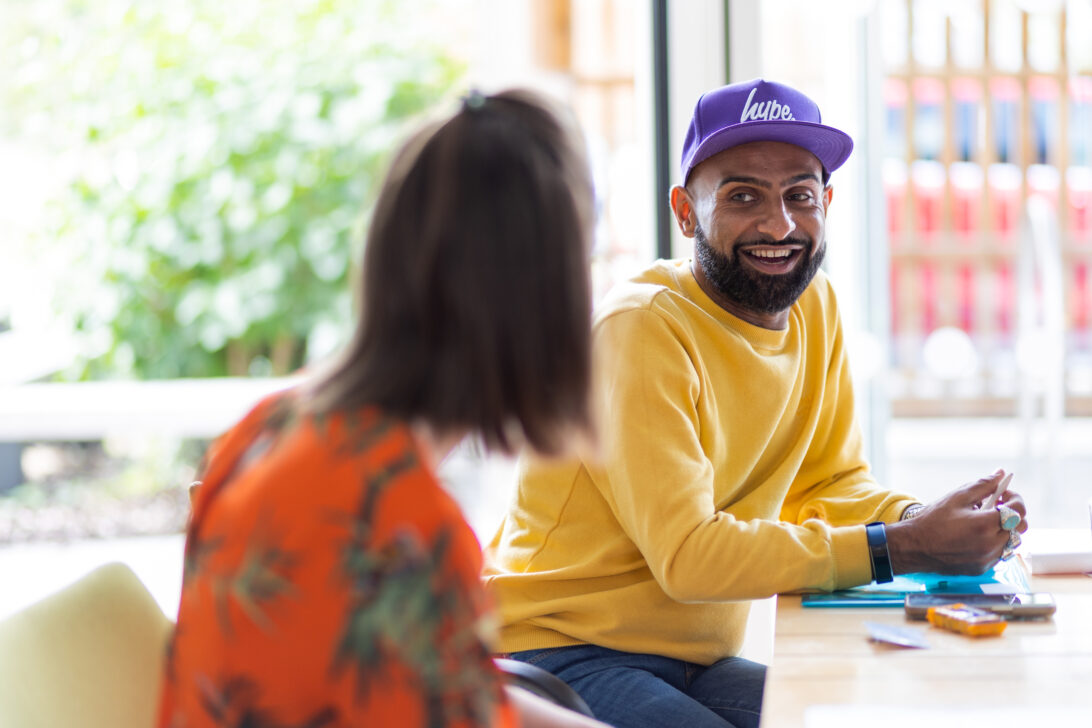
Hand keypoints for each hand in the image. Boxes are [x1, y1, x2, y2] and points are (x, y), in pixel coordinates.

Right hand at [886, 469, 1028, 575]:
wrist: (915, 547)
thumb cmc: (933, 520)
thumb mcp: (957, 497)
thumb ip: (983, 485)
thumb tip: (1000, 474)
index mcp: (986, 525)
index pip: (1019, 510)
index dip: (1014, 498)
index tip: (1003, 494)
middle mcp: (991, 545)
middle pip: (1020, 527)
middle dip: (1013, 514)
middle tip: (995, 506)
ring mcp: (988, 559)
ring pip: (1011, 542)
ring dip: (1004, 529)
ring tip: (984, 522)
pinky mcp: (982, 568)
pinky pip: (999, 553)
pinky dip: (994, 542)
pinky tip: (976, 536)